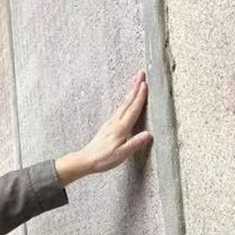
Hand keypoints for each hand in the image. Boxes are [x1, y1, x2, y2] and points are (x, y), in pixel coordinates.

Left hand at [55, 71, 152, 185]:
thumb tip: (149, 135)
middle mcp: (115, 122)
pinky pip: (119, 109)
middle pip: (127, 101)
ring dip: (130, 92)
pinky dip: (125, 101)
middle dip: (135, 87)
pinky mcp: (108, 126)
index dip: (140, 97)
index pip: (132, 109)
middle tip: (141, 73)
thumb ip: (135, 144)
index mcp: (120, 128)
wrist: (86, 160)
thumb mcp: (121, 154)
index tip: (145, 84)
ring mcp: (110, 123)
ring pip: (123, 104)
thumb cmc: (103, 159)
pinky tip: (126, 101)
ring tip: (136, 82)